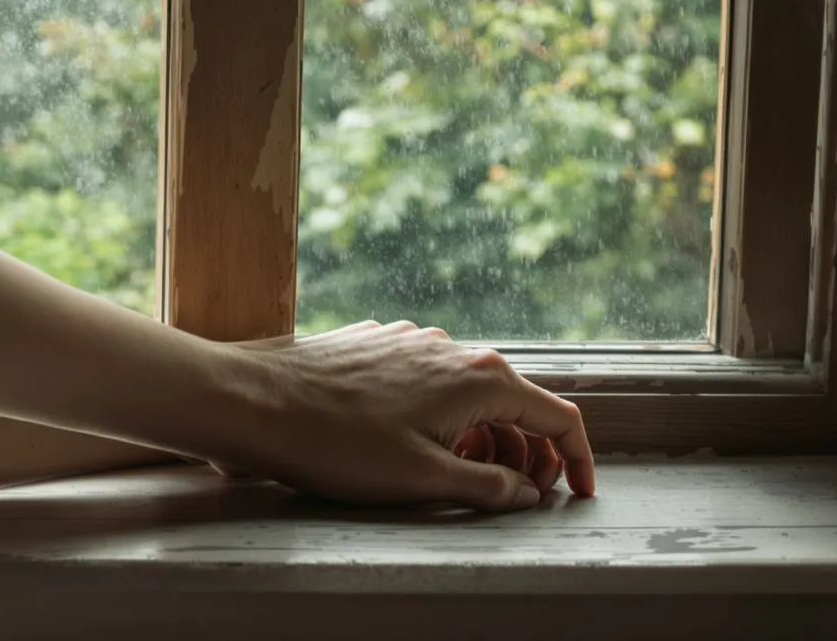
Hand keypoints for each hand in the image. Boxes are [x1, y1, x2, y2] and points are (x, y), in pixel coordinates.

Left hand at [213, 321, 594, 511]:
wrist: (255, 400)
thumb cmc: (337, 445)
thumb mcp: (424, 480)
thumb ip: (488, 487)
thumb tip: (525, 493)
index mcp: (480, 378)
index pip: (559, 416)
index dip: (580, 460)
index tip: (581, 493)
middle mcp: (453, 348)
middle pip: (516, 404)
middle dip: (528, 454)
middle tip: (520, 497)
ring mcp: (413, 340)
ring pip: (470, 392)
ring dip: (482, 436)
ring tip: (465, 476)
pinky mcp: (378, 343)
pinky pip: (429, 381)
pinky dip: (442, 415)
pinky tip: (414, 444)